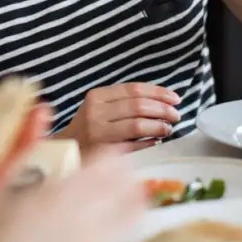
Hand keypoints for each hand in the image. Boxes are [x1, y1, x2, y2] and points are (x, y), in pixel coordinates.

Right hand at [0, 149, 146, 241]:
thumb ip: (22, 147)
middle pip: (127, 185)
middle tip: (125, 179)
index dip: (114, 155)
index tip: (111, 158)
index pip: (108, 160)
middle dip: (129, 179)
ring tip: (134, 207)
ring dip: (137, 210)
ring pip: (135, 218)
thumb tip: (41, 111)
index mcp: (62, 189)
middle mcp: (85, 212)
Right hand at [58, 82, 180, 153]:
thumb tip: (162, 101)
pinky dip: (149, 142)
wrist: (66, 149)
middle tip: (176, 115)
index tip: (174, 98)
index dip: (158, 92)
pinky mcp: (102, 152)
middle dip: (162, 109)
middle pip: (138, 106)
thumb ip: (123, 101)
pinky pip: (133, 145)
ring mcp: (98, 133)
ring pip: (137, 125)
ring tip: (168, 128)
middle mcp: (95, 112)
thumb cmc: (88, 126)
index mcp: (96, 96)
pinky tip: (156, 140)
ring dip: (158, 126)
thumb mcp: (99, 106)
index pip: (134, 89)